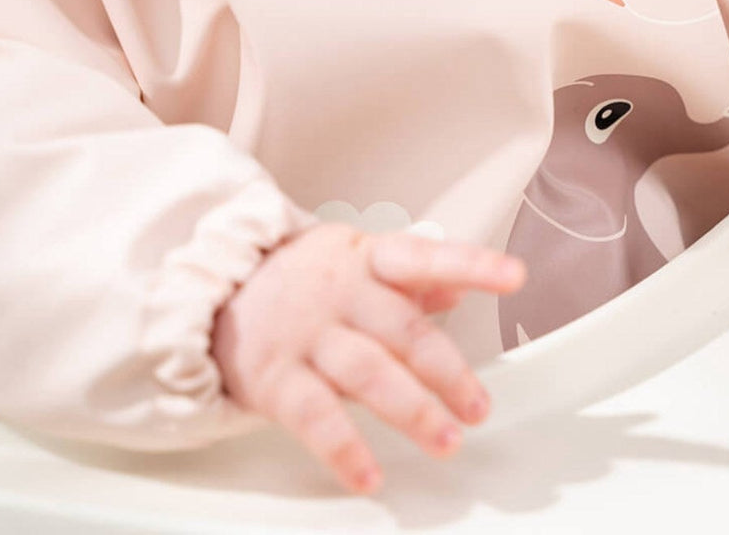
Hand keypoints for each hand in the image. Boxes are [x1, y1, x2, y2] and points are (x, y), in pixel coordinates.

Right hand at [210, 222, 525, 493]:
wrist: (214, 290)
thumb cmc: (301, 279)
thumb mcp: (357, 260)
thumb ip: (411, 277)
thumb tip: (459, 285)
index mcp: (365, 258)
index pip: (424, 256)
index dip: (472, 265)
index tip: (514, 276)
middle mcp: (340, 292)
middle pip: (402, 329)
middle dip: (447, 371)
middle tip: (477, 407)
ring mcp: (306, 334)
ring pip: (367, 372)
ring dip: (412, 410)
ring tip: (446, 439)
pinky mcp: (275, 376)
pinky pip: (314, 416)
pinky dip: (344, 449)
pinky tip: (370, 473)